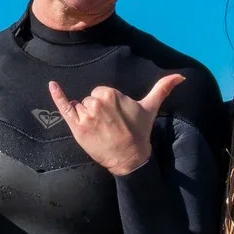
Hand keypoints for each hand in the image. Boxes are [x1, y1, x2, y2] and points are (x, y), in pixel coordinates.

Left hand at [49, 73, 182, 176]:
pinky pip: (64, 107)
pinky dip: (57, 96)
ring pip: (80, 107)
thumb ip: (162, 88)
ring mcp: (85, 115)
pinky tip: (52, 85)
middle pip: (90, 99)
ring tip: (99, 129)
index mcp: (110, 93)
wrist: (129, 157)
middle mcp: (96, 102)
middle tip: (110, 125)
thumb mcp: (150, 107)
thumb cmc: (139, 131)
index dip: (107, 104)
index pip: (101, 92)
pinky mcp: (76, 127)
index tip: (116, 117)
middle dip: (98, 110)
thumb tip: (181, 76)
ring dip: (86, 115)